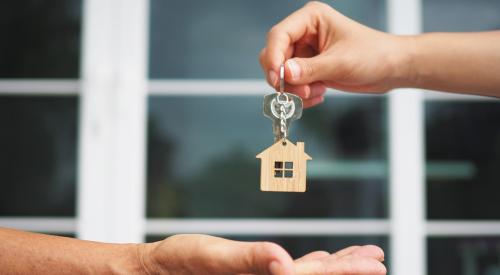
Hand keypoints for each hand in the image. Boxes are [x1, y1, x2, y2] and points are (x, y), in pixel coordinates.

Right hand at [138, 234, 385, 274]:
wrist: (160, 270)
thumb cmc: (180, 265)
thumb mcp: (213, 258)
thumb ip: (249, 261)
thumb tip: (283, 262)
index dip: (346, 273)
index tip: (375, 263)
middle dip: (350, 271)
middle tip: (379, 259)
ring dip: (336, 266)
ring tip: (363, 256)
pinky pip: (290, 270)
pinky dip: (311, 263)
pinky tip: (323, 259)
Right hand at [260, 1, 409, 106]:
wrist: (390, 69)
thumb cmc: (373, 55)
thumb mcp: (341, 63)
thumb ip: (310, 69)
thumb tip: (285, 74)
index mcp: (311, 19)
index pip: (279, 35)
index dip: (273, 56)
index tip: (277, 77)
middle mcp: (305, 33)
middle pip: (276, 55)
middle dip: (285, 77)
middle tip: (299, 92)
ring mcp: (306, 52)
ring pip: (282, 73)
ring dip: (295, 89)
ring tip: (315, 93)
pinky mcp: (309, 68)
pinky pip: (293, 84)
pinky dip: (301, 94)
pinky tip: (318, 95)